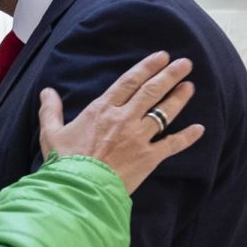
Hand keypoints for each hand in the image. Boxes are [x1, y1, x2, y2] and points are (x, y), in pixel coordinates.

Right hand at [35, 51, 203, 193]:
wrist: (78, 189)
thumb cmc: (64, 162)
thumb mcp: (51, 133)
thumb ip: (51, 110)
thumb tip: (47, 91)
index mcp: (102, 109)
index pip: (129, 81)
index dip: (147, 67)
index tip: (162, 56)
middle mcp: (124, 118)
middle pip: (152, 91)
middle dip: (170, 75)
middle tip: (186, 63)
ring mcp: (139, 138)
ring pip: (164, 113)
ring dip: (179, 98)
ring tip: (190, 86)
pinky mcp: (148, 158)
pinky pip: (172, 145)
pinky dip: (187, 137)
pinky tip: (199, 129)